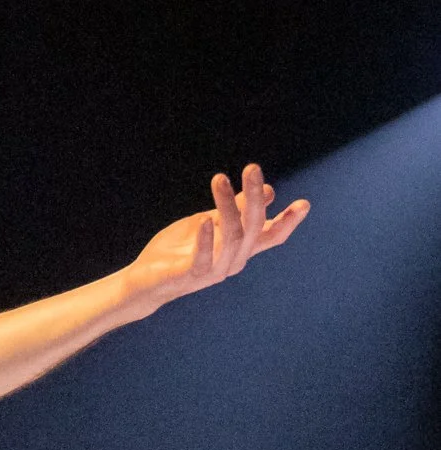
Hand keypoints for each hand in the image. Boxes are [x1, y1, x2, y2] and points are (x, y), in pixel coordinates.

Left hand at [124, 162, 307, 312]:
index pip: (270, 236)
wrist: (145, 281)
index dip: (288, 222)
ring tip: (219, 179)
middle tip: (252, 168)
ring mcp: (214, 271)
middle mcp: (233, 261)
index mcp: (239, 248)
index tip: (304, 204)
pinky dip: (206, 240)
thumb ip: (234, 209)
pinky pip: (205, 259)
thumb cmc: (178, 250)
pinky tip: (205, 220)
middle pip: (253, 227)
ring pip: (232, 237)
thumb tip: (268, 191)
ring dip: (227, 206)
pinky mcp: (192, 276)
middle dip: (253, 196)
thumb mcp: (209, 221)